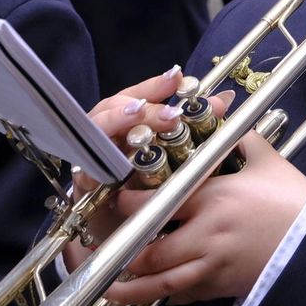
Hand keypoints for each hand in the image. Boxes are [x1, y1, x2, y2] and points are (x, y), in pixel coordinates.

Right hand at [64, 68, 231, 267]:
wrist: (120, 227)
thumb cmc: (146, 185)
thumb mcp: (171, 155)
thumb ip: (193, 126)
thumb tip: (222, 101)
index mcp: (125, 119)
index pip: (138, 94)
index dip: (155, 85)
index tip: (176, 78)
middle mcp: (106, 131)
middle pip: (115, 107)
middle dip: (143, 108)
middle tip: (171, 115)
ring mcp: (92, 154)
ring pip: (98, 130)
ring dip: (118, 123)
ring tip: (139, 120)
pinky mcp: (84, 182)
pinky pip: (87, 170)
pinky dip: (97, 165)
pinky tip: (113, 164)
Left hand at [101, 134, 305, 304]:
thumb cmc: (293, 200)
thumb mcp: (266, 162)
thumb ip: (238, 138)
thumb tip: (223, 113)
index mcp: (214, 198)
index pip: (159, 203)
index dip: (131, 205)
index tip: (119, 200)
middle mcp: (208, 235)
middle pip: (153, 251)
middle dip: (125, 253)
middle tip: (106, 248)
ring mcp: (215, 265)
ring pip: (164, 282)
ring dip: (134, 287)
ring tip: (112, 287)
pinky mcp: (224, 285)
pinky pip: (187, 294)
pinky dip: (168, 295)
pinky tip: (154, 292)